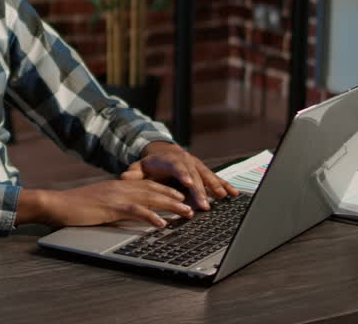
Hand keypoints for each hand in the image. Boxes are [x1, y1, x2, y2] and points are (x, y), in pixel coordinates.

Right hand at [18, 179, 192, 228]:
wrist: (56, 204)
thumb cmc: (74, 206)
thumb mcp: (99, 202)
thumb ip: (114, 204)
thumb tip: (127, 212)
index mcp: (118, 185)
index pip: (147, 184)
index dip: (166, 189)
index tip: (181, 195)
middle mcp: (120, 186)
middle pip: (154, 189)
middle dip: (175, 196)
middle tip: (192, 204)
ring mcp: (116, 195)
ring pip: (150, 197)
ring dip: (171, 205)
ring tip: (186, 212)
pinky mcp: (110, 207)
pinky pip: (135, 211)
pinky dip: (151, 216)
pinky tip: (162, 223)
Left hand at [120, 141, 238, 209]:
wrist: (163, 152)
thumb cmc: (151, 164)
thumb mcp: (139, 167)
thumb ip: (133, 173)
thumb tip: (123, 176)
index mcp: (170, 160)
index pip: (177, 167)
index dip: (183, 175)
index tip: (189, 184)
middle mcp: (186, 161)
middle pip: (194, 176)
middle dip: (200, 190)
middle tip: (204, 205)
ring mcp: (196, 166)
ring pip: (207, 176)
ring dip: (215, 187)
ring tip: (223, 198)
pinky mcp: (204, 171)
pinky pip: (216, 178)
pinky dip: (225, 185)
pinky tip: (234, 194)